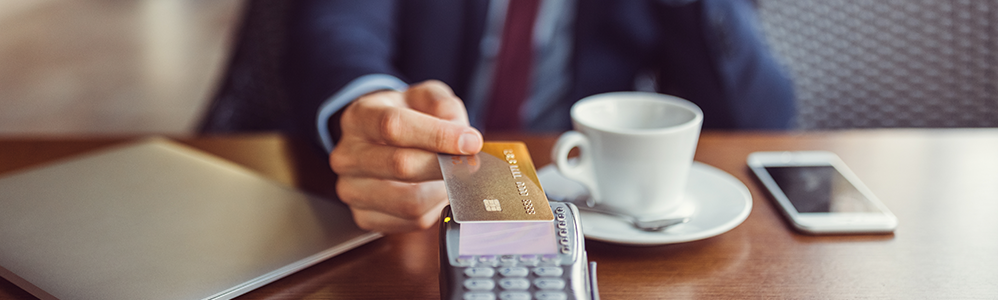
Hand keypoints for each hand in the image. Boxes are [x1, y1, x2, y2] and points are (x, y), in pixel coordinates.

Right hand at [330, 80, 482, 231]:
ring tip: (450, 177)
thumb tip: (463, 136)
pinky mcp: (364, 217)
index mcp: (359, 118)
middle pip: (401, 166)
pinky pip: (411, 222)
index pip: (393, 126)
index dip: (437, 135)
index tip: (470, 142)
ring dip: (441, 191)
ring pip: (410, 201)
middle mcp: (347, 156)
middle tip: (470, 163)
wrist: (380, 141)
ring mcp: (351, 190)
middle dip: (444, 165)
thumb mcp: (424, 97)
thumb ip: (445, 107)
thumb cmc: (405, 117)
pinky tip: (434, 191)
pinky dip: (433, 209)